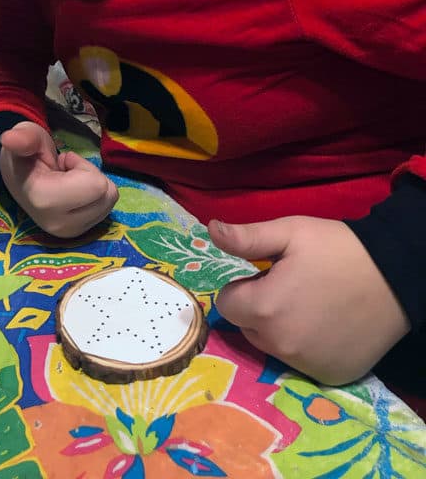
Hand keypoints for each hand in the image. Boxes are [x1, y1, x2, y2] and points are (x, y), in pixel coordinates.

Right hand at [0, 121, 117, 237]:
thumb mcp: (27, 137)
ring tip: (68, 182)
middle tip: (66, 173)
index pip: (97, 185)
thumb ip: (23, 138)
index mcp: (45, 202)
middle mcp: (58, 226)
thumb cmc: (26, 154)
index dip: (82, 166)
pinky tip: (72, 193)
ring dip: (93, 186)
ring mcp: (69, 233)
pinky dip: (94, 198)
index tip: (62, 164)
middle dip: (91, 176)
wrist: (17, 178)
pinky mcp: (77, 234)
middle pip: (107, 194)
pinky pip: (106, 210)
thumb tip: (8, 138)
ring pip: (109, 202)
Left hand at [208, 216, 410, 385]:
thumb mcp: (290, 232)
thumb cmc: (337, 249)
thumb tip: (210, 230)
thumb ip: (246, 238)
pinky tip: (326, 325)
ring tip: (310, 304)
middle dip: (259, 308)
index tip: (268, 275)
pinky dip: (306, 346)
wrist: (396, 276)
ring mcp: (306, 364)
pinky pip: (300, 362)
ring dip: (280, 328)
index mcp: (263, 308)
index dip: (244, 287)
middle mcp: (279, 344)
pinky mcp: (329, 376)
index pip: (227, 303)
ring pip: (271, 346)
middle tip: (291, 287)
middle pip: (247, 328)